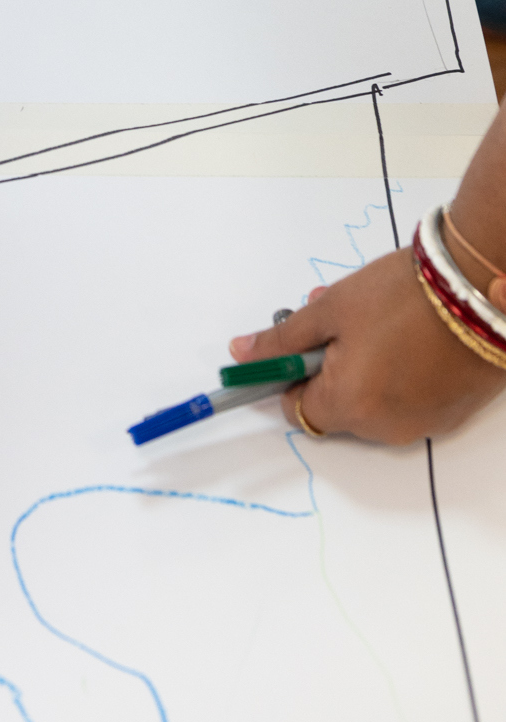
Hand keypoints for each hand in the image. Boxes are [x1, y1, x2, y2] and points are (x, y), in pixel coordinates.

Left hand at [228, 252, 505, 443]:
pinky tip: (405, 337)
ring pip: (371, 402)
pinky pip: (406, 402)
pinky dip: (397, 376)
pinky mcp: (449, 415)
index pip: (297, 409)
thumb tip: (241, 355)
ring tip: (373, 320)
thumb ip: (282, 339)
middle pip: (335, 406)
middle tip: (336, 320)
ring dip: (361, 367)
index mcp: (349, 406)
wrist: (480, 292)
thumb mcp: (331, 310)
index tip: (295, 346)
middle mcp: (384, 429)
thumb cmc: (403, 297)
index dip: (290, 375)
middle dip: (327, 364)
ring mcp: (421, 425)